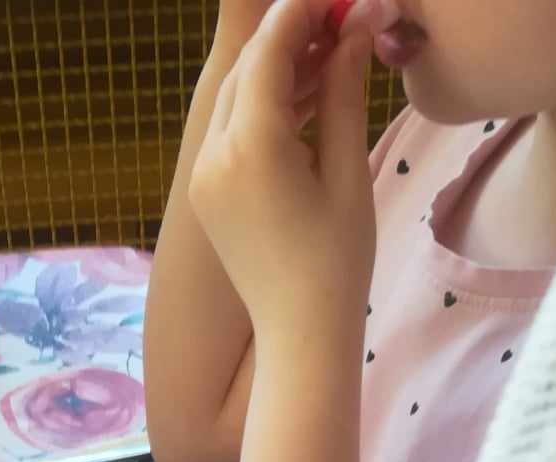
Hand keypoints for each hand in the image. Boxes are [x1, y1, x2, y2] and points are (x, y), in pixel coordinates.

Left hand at [190, 0, 378, 341]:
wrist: (300, 336)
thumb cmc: (336, 263)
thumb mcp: (347, 171)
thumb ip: (342, 92)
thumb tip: (352, 26)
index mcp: (250, 148)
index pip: (268, 50)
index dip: (301, 12)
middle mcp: (213, 156)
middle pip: (247, 68)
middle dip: (288, 36)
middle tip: (337, 20)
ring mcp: (203, 176)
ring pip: (235, 97)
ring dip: (275, 69)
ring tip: (328, 56)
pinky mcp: (205, 194)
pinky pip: (229, 131)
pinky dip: (262, 106)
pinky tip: (302, 99)